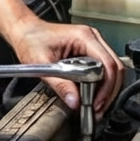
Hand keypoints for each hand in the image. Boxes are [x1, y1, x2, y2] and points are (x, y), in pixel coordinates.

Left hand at [8, 18, 122, 113]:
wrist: (24, 31)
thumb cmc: (31, 39)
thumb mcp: (42, 64)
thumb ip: (60, 84)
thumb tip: (75, 102)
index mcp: (83, 37)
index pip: (107, 63)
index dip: (106, 87)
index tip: (97, 104)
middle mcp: (92, 38)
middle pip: (115, 67)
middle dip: (109, 92)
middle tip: (98, 109)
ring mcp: (92, 44)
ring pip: (112, 70)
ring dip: (107, 90)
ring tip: (96, 106)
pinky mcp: (89, 51)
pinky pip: (104, 69)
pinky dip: (102, 85)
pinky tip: (93, 96)